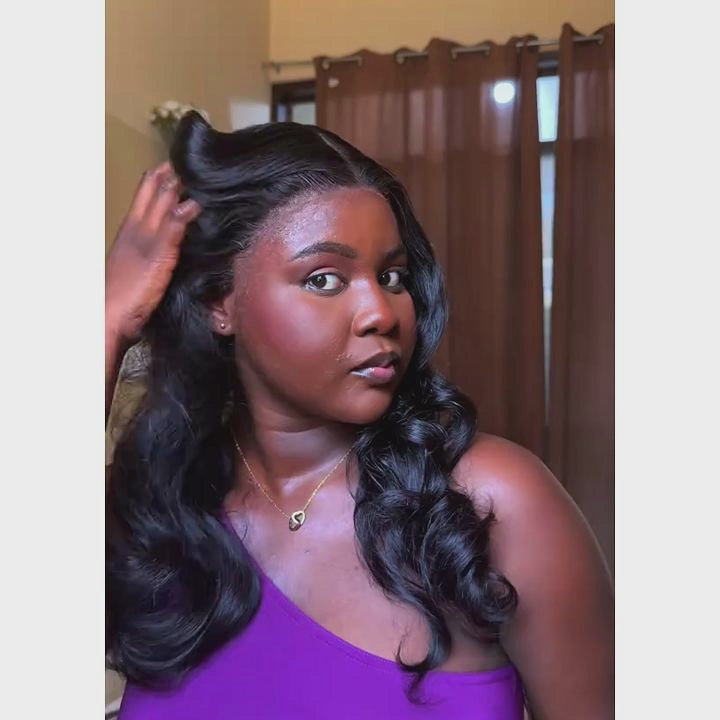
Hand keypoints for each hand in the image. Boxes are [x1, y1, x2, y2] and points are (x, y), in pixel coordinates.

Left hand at [105, 161, 201, 345]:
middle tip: (192, 169)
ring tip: (190, 191)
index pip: (156, 185)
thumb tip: (192, 199)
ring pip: (153, 210)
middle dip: (168, 178)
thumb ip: (173, 226)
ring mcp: (137, 244)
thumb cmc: (134, 287)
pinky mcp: (142, 260)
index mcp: (138, 222)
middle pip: (151, 193)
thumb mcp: (157, 255)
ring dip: (169, 198)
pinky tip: (180, 227)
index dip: (172, 171)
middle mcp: (136, 227)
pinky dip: (170, 221)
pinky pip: (157, 230)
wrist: (112, 319)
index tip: (193, 159)